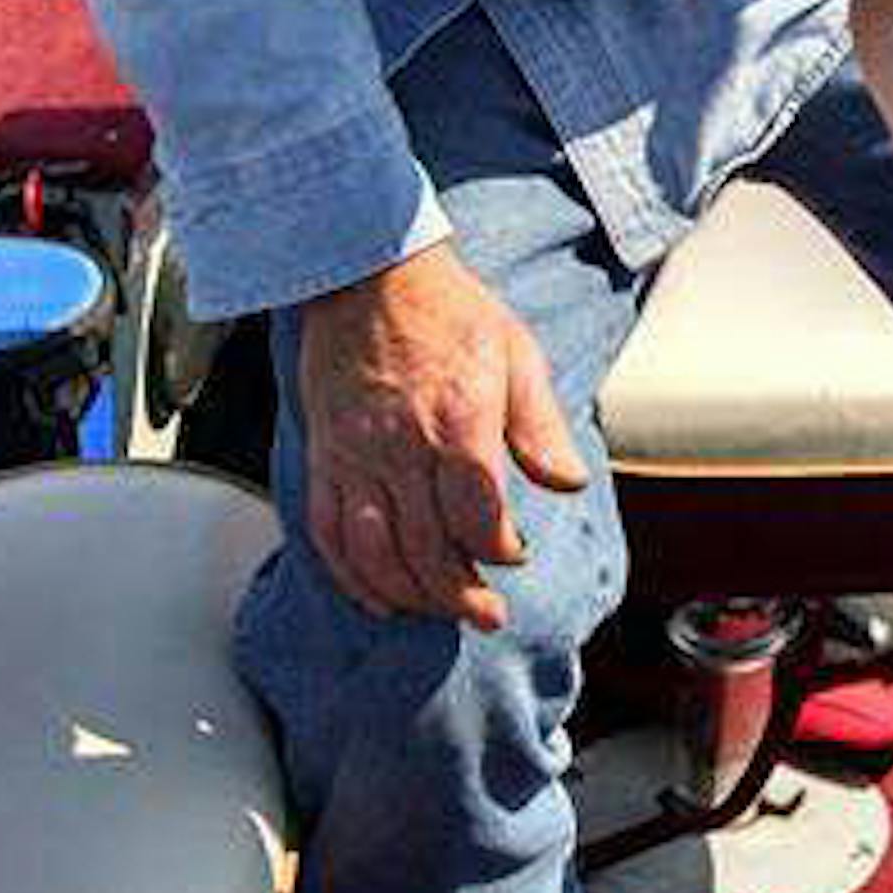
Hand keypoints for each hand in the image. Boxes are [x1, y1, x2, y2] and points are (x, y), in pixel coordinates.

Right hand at [296, 241, 587, 629]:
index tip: (514, 556)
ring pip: (375, 554)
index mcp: (458, 422)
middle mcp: (402, 448)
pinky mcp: (324, 459)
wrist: (370, 277)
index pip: (477, 516)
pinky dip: (351, 577)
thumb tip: (568, 484)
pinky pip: (330, 534)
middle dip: (459, 594)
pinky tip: (377, 597)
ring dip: (408, 595)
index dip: (499, 550)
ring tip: (438, 611)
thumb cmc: (450, 312)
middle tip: (485, 615)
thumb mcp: (517, 355)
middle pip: (426, 548)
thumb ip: (541, 427)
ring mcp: (356, 458)